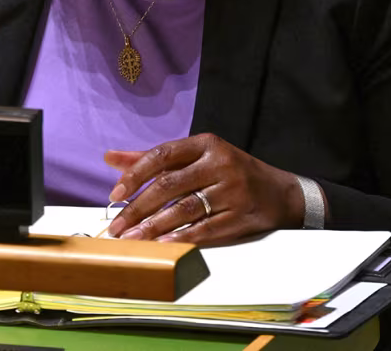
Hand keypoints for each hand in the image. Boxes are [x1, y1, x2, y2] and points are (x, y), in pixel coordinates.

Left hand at [103, 133, 301, 245]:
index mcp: (205, 144)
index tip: (115, 193)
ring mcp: (232, 190)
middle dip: (138, 208)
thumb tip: (110, 158)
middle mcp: (219, 164)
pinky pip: (205, 229)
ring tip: (133, 240)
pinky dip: (181, 238)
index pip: (162, 155)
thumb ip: (153, 159)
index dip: (135, 174)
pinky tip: (162, 245)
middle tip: (118, 226)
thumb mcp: (197, 157)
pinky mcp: (241, 215)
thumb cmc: (230, 172)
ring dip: (154, 227)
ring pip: (184, 209)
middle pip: (169, 185)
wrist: (279, 193)